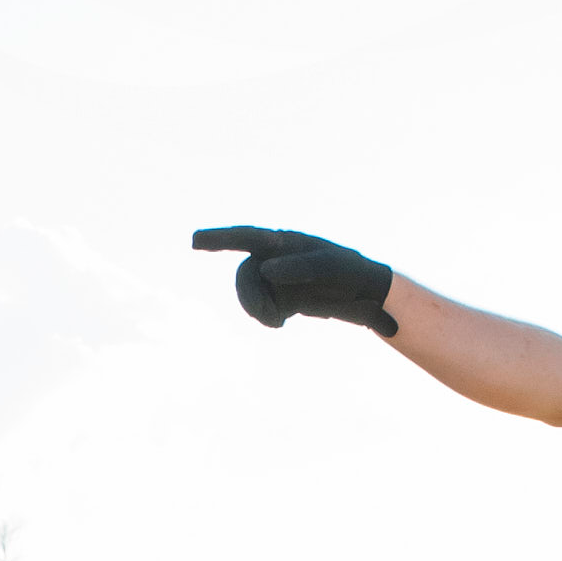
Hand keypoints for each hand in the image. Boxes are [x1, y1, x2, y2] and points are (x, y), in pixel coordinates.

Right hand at [192, 226, 398, 337]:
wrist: (366, 293)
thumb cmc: (350, 273)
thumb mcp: (332, 269)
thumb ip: (301, 267)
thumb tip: (266, 269)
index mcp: (284, 242)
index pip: (247, 237)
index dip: (219, 239)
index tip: (195, 241)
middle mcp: (273, 256)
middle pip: (245, 275)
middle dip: (250, 298)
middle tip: (269, 320)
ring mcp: (273, 277)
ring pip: (249, 293)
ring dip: (258, 309)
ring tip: (278, 322)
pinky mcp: (276, 296)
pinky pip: (260, 307)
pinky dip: (266, 315)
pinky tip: (282, 320)